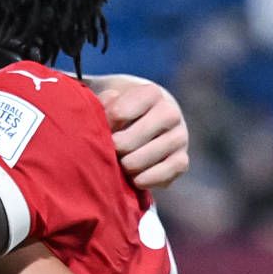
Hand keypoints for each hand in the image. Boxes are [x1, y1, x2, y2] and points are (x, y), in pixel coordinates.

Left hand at [94, 75, 190, 190]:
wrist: (145, 122)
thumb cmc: (119, 108)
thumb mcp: (106, 96)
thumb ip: (96, 99)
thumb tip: (89, 101)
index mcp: (151, 93)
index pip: (118, 114)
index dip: (103, 126)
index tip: (99, 127)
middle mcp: (170, 112)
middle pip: (126, 143)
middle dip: (112, 150)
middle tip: (107, 150)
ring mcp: (179, 137)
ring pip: (140, 161)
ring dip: (124, 167)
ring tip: (118, 163)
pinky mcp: (182, 161)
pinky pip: (161, 176)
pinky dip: (142, 180)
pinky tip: (133, 177)